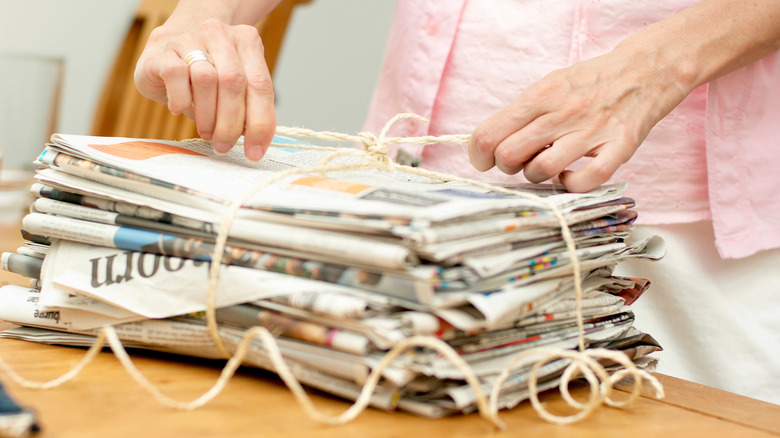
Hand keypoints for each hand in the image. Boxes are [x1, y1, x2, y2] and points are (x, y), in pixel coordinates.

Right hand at [135, 18, 274, 160]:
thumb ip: (249, 108)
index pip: (261, 85)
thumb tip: (256, 143)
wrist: (165, 51)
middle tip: (224, 146)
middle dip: (231, 123)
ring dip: (208, 114)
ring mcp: (192, 38)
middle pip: (235, 82)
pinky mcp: (165, 48)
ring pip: (207, 79)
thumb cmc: (205, 77)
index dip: (260, 122)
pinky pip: (176, 73)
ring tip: (206, 132)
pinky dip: (181, 98)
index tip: (255, 151)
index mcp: (247, 43)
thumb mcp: (234, 89)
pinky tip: (179, 109)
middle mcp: (221, 35)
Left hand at [468, 49, 688, 192]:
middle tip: (520, 161)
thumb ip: (519, 114)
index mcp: (540, 96)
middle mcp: (563, 112)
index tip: (485, 160)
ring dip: (537, 176)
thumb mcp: (548, 86)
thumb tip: (487, 145)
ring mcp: (592, 131)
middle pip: (509, 156)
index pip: (489, 135)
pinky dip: (572, 184)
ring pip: (542, 170)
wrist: (645, 70)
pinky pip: (587, 180)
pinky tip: (571, 175)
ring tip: (547, 166)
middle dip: (506, 167)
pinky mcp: (620, 147)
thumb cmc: (589, 83)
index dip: (479, 155)